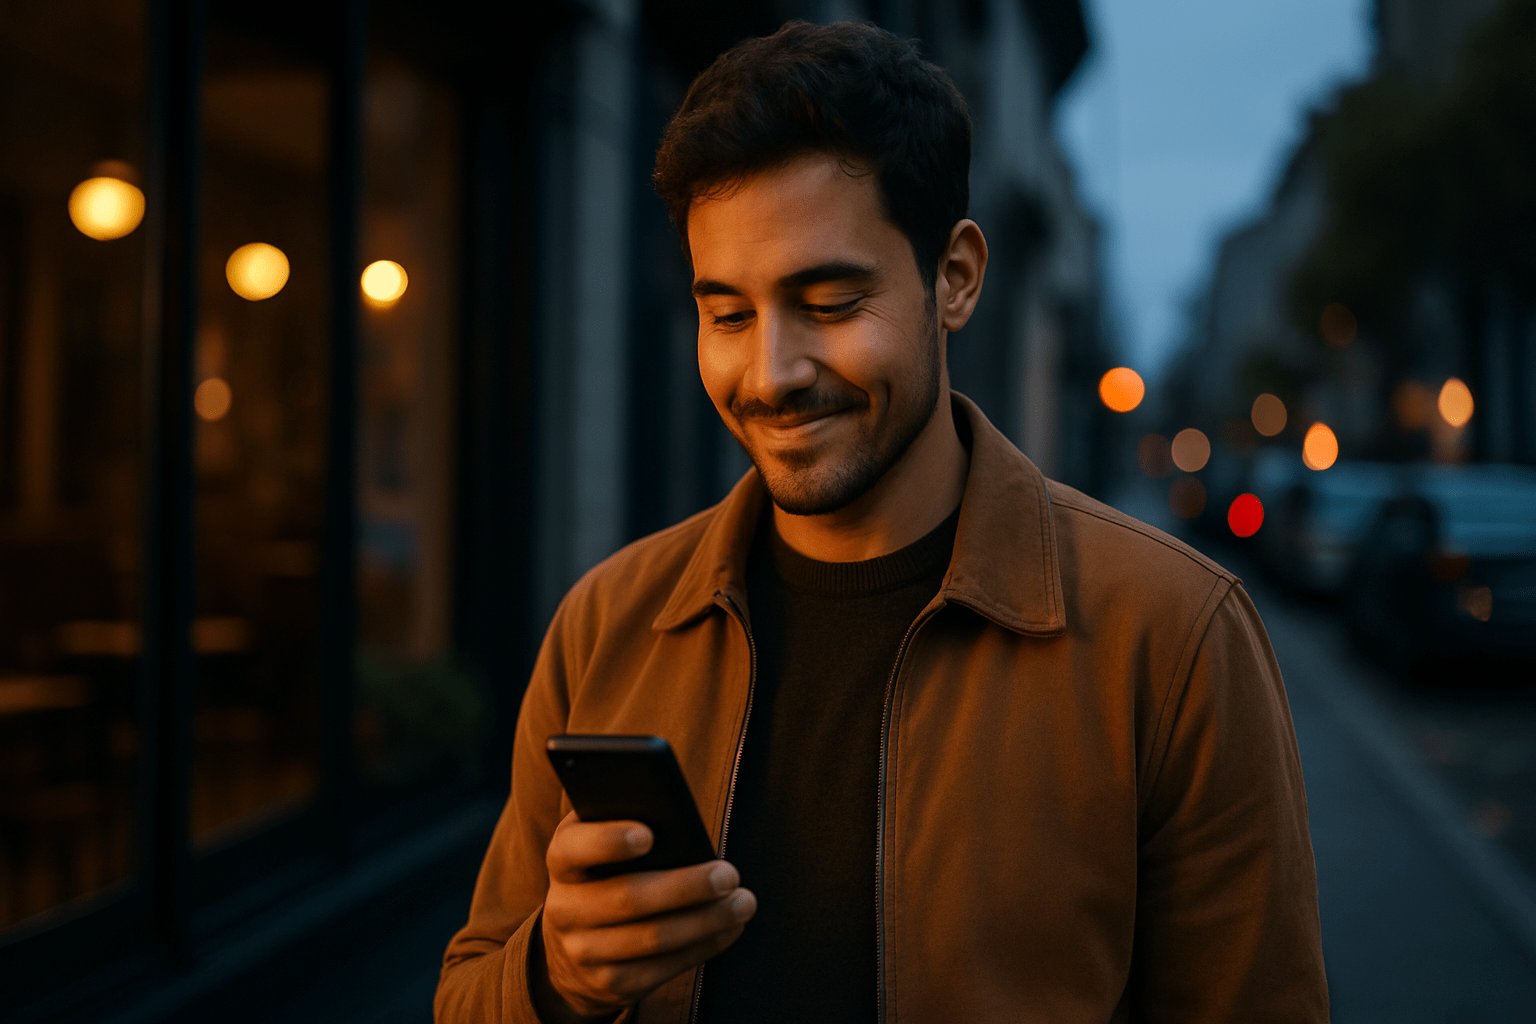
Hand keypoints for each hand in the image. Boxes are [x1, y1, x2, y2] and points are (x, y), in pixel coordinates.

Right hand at [533, 811, 756, 1022]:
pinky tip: (729, 929)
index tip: (648, 835)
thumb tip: (679, 819)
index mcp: (563, 861)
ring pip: (653, 938)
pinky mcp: (610, 983)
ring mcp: (584, 951)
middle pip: (628, 898)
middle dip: (685, 886)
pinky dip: (704, 946)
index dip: (608, 841)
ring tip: (742, 902)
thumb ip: (626, 822)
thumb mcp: (601, 842)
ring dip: (706, 920)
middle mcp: (565, 908)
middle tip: (728, 874)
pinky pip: (664, 968)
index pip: (575, 848)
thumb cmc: (604, 873)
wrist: (572, 948)